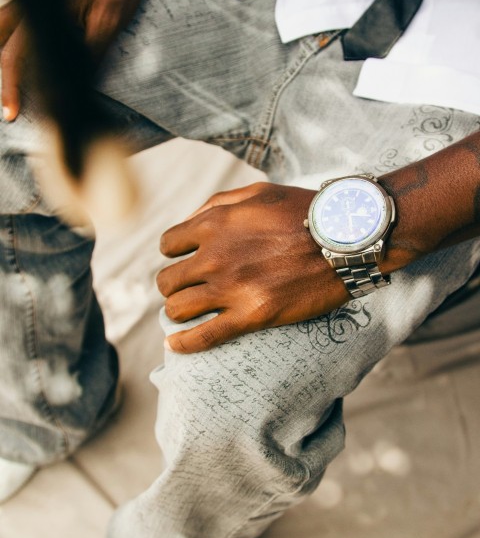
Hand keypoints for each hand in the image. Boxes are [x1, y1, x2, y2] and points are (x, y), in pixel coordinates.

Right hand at [0, 0, 151, 120]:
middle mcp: (34, 5)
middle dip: (6, 81)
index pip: (19, 56)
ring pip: (2, 28)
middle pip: (5, 46)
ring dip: (1, 55)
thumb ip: (90, 52)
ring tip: (5, 83)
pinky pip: (14, 19)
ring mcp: (35, 0)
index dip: (14, 86)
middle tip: (8, 109)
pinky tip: (9, 50)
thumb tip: (77, 85)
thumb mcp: (108, 22)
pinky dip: (7, 38)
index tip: (12, 111)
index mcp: (46, 12)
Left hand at [157, 182, 350, 352]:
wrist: (345, 239)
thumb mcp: (258, 192)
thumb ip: (217, 204)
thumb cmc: (302, 212)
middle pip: (168, 281)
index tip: (186, 260)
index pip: (168, 245)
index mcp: (214, 225)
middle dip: (176, 284)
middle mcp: (215, 257)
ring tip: (190, 311)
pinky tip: (175, 345)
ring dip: (179, 311)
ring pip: (177, 309)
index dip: (175, 254)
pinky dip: (183, 344)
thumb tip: (189, 222)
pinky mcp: (251, 315)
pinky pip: (204, 337)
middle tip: (190, 288)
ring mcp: (231, 288)